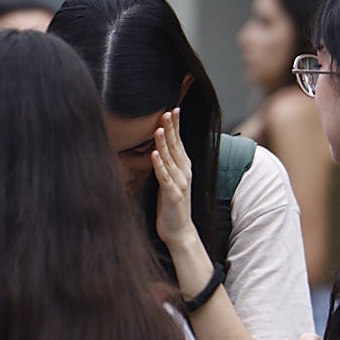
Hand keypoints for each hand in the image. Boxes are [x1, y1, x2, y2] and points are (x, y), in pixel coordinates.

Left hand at [152, 109, 195, 246]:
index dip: (176, 126)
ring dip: (164, 142)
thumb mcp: (171, 181)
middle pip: (176, 146)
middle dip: (172, 128)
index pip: (180, 142)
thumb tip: (158, 149)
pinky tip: (154, 153)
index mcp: (184, 168)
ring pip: (170, 158)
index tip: (173, 109)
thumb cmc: (172, 206)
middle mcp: (184, 172)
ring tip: (160, 127)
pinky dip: (159, 164)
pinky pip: (164, 176)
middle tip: (168, 111)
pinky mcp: (172, 194)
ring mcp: (179, 183)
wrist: (180, 231)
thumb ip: (167, 165)